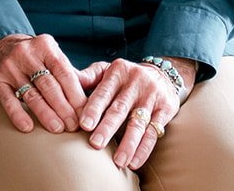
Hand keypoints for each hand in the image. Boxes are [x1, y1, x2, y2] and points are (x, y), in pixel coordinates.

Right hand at [0, 33, 85, 133]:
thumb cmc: (33, 56)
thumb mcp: (50, 54)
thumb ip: (69, 72)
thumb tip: (91, 90)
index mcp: (45, 46)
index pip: (64, 73)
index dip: (75, 95)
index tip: (85, 113)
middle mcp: (27, 54)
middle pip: (49, 86)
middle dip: (64, 108)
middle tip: (74, 126)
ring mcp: (10, 67)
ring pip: (31, 95)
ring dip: (46, 114)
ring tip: (58, 129)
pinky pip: (8, 101)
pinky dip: (18, 115)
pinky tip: (28, 127)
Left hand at [78, 56, 195, 169]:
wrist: (162, 74)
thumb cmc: (125, 77)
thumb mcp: (108, 70)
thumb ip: (89, 76)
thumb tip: (68, 79)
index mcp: (118, 71)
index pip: (104, 92)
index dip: (94, 109)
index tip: (84, 125)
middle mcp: (136, 82)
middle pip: (120, 108)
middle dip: (108, 127)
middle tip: (96, 144)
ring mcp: (152, 96)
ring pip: (138, 123)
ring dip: (128, 144)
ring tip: (118, 162)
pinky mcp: (165, 109)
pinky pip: (154, 132)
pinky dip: (144, 149)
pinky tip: (134, 162)